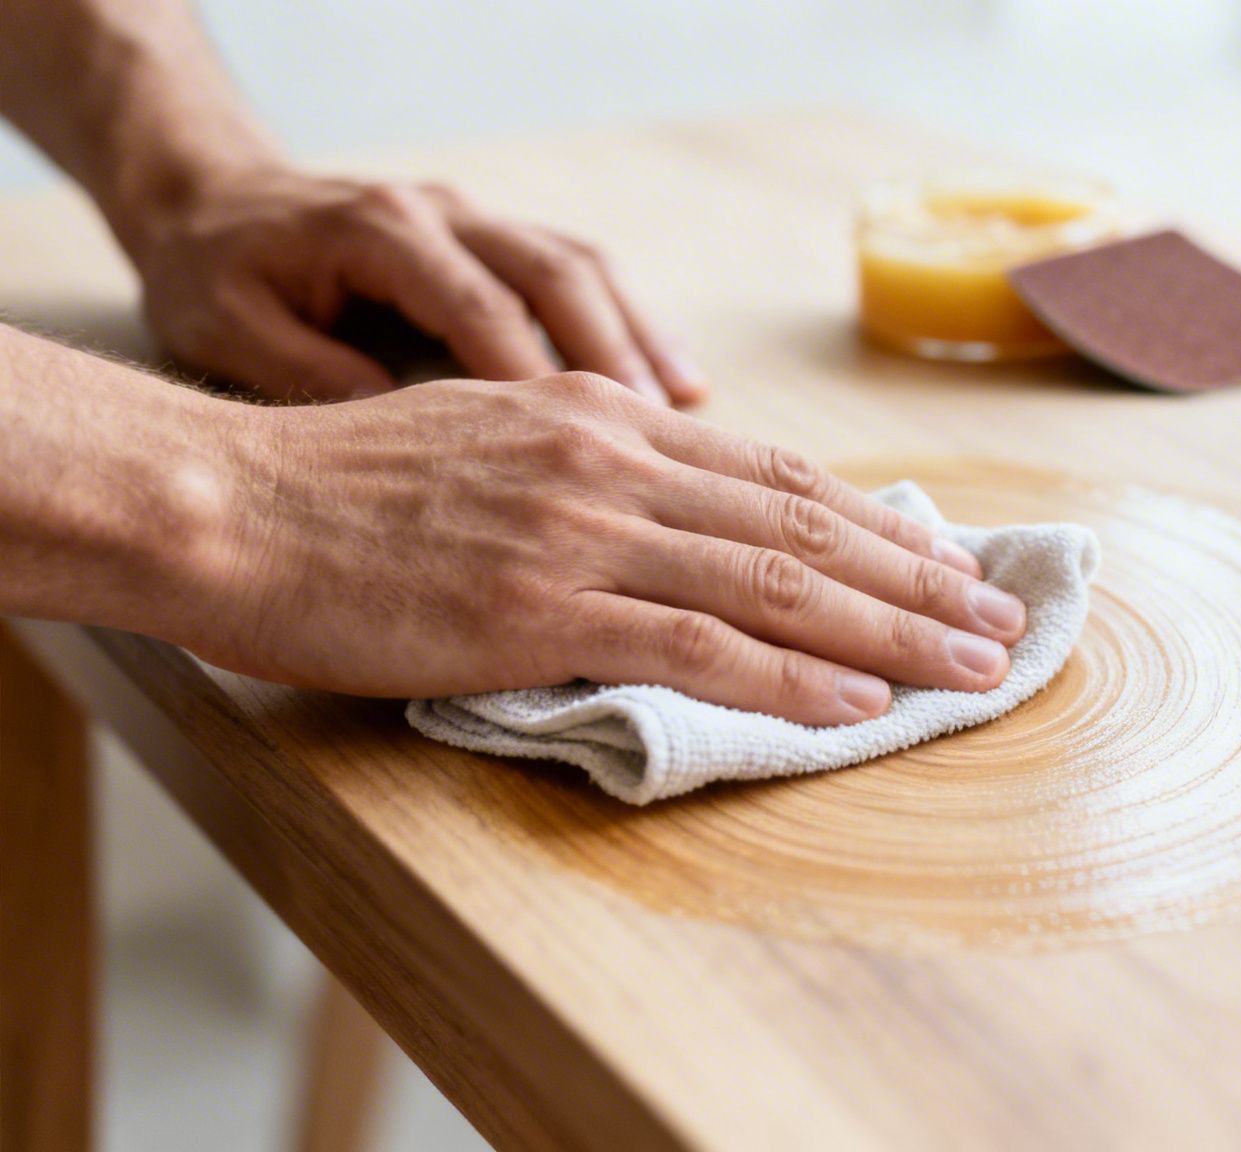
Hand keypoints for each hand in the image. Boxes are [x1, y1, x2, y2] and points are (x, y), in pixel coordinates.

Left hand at [128, 165, 704, 404]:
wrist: (210, 202)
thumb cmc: (215, 277)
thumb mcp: (220, 328)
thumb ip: (298, 370)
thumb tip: (391, 425)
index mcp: (378, 231)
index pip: (475, 304)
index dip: (531, 377)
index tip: (574, 454)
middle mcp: (442, 213)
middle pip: (555, 273)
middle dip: (613, 354)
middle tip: (660, 433)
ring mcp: (477, 220)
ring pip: (584, 269)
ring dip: (640, 338)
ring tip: (689, 409)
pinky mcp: (495, 240)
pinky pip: (583, 276)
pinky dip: (633, 328)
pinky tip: (674, 388)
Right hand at [193, 372, 1020, 724]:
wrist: (232, 502)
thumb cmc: (351, 487)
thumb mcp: (495, 441)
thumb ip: (595, 473)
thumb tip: (684, 519)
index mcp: (608, 418)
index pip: (781, 476)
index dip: (881, 524)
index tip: (949, 562)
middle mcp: (616, 461)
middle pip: (807, 526)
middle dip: (920, 580)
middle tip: (1000, 622)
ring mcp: (584, 533)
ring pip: (777, 584)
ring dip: (891, 633)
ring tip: (969, 669)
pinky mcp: (542, 609)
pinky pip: (699, 646)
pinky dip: (791, 678)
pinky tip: (856, 704)